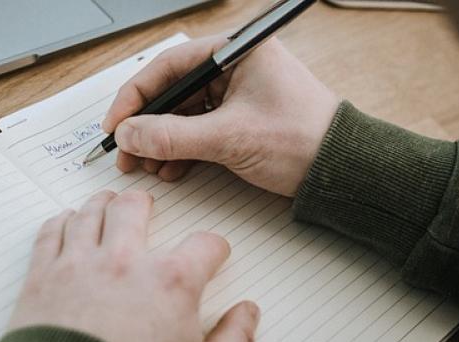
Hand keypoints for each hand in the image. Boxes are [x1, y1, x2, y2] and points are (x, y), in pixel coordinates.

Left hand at [9, 190, 259, 341]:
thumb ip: (234, 341)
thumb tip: (247, 315)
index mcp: (170, 282)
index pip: (203, 245)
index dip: (214, 247)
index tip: (213, 253)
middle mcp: (124, 261)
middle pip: (134, 208)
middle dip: (144, 203)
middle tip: (146, 204)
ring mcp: (79, 265)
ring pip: (89, 213)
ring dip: (101, 203)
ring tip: (106, 201)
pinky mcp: (42, 278)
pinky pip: (50, 234)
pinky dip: (59, 222)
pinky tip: (64, 221)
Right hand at [103, 35, 339, 196]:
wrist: (342, 172)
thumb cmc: (302, 141)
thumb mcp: (229, 138)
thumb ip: (172, 137)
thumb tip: (129, 135)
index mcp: (237, 52)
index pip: (170, 67)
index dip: (135, 97)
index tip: (116, 124)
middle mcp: (235, 68)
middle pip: (173, 92)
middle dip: (147, 126)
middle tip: (126, 151)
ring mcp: (238, 94)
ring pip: (184, 114)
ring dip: (162, 141)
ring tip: (147, 166)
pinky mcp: (241, 119)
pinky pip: (200, 130)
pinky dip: (182, 150)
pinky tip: (171, 169)